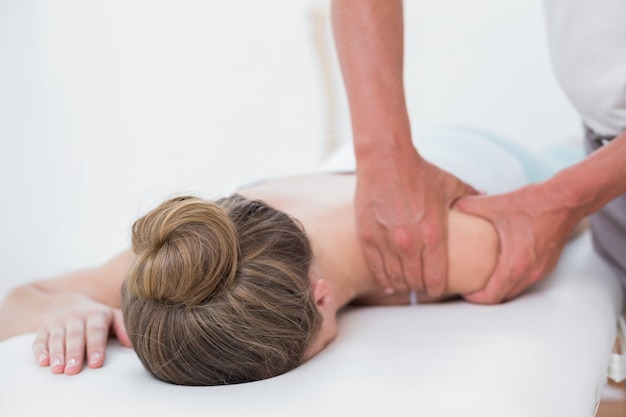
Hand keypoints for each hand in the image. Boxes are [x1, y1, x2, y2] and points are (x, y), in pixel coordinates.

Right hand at [32, 294, 130, 374]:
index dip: (95, 346)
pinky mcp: (43, 330)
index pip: (96, 331)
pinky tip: (43, 362)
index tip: (96, 363)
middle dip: (74, 353)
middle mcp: (76, 317)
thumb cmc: (97, 317)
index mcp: (96, 314)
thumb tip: (132, 343)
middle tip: (73, 370)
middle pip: (75, 336)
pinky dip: (41, 351)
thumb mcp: (112, 317)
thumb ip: (123, 328)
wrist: (68, 303)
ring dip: (57, 354)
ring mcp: (58, 323)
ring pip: (57, 338)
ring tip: (58, 370)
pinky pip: (40, 340)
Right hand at [355, 145, 476, 295]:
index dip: (437, 288)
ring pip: (395, 278)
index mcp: (434, 234)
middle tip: (421, 286)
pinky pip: (375, 267)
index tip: (437, 289)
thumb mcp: (450, 184)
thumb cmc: (419, 171)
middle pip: (415, 281)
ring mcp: (387, 241)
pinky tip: (387, 284)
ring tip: (405, 284)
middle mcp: (410, 243)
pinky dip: (382, 278)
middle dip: (420, 287)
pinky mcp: (368, 236)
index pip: (436, 278)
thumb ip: (469, 196)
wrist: (386, 159)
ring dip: (401, 284)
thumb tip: (486, 198)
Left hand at [454, 183, 578, 303]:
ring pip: (514, 290)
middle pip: (502, 297)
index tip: (461, 289)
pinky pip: (525, 280)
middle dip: (483, 294)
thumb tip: (452, 206)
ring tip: (480, 276)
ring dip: (498, 287)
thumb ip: (470, 206)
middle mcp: (530, 272)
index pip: (491, 296)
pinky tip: (500, 265)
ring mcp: (540, 270)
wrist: (568, 199)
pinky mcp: (547, 264)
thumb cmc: (536, 203)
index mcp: (515, 263)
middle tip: (467, 283)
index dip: (473, 297)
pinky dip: (510, 278)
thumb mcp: (496, 204)